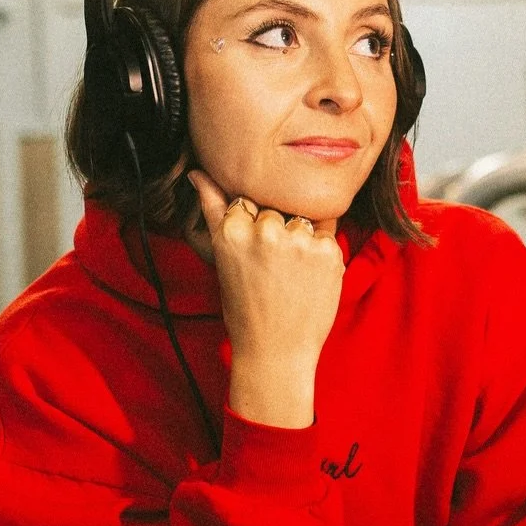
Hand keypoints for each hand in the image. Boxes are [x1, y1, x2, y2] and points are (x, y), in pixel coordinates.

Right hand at [187, 169, 344, 426]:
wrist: (276, 351)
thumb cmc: (245, 308)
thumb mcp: (222, 258)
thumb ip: (214, 210)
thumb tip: (197, 173)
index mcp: (232, 231)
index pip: (247, 201)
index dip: (251, 227)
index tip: (251, 253)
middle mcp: (265, 231)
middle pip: (275, 208)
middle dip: (276, 231)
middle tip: (271, 270)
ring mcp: (298, 240)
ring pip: (300, 219)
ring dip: (300, 239)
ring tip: (290, 275)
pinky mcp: (328, 251)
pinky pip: (326, 233)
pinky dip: (321, 253)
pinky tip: (308, 278)